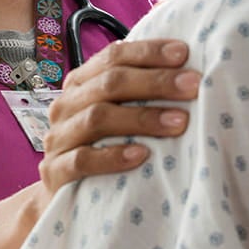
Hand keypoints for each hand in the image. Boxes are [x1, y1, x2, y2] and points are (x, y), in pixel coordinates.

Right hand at [36, 39, 198, 200]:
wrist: (62, 196)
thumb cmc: (100, 146)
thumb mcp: (114, 113)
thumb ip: (137, 93)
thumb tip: (189, 74)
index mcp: (81, 83)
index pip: (113, 56)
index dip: (148, 52)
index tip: (183, 53)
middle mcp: (66, 104)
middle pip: (110, 84)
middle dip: (156, 82)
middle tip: (193, 85)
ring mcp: (58, 137)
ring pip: (98, 118)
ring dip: (142, 118)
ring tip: (179, 122)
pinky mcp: (55, 171)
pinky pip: (82, 160)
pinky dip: (113, 156)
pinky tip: (142, 155)